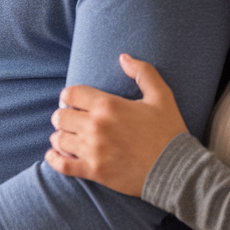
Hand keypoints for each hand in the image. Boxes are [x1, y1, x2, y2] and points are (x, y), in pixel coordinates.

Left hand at [45, 53, 188, 195]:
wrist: (176, 170)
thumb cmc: (168, 131)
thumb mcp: (162, 96)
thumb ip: (143, 72)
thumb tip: (123, 57)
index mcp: (108, 105)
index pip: (70, 94)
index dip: (70, 96)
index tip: (75, 102)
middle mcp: (96, 126)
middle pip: (59, 116)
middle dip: (63, 116)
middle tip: (72, 120)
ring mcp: (93, 150)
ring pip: (58, 140)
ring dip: (60, 137)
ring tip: (68, 138)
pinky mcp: (94, 171)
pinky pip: (62, 165)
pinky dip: (54, 159)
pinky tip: (55, 155)